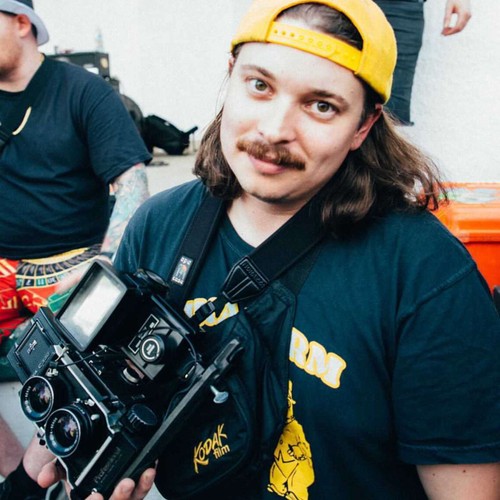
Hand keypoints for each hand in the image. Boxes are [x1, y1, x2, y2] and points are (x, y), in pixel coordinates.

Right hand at [38, 460, 155, 499]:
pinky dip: (147, 482)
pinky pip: (142, 491)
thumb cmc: (76, 470)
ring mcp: (121, 498)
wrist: (92, 460)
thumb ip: (52, 470)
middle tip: (126, 483)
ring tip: (144, 473)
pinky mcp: (134, 491)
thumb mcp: (62, 468)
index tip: (96, 496)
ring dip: (140, 489)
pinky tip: (150, 468)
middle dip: (120, 497)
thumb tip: (43, 478)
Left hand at [442, 0, 471, 35]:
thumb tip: (444, 28)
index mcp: (464, 13)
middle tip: (442, 33)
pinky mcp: (467, 16)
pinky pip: (461, 25)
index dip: (450, 32)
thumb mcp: (448, 7)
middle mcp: (468, 15)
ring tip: (443, 31)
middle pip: (459, 29)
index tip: (442, 33)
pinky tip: (448, 28)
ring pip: (461, 28)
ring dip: (452, 31)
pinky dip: (455, 28)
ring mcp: (469, 16)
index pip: (457, 27)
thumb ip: (447, 17)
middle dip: (450, 32)